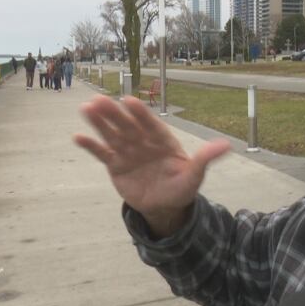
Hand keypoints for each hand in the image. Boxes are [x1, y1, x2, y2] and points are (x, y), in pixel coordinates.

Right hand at [74, 95, 230, 235]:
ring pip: (112, 135)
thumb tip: (227, 145)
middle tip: (99, 99)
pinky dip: (91, 146)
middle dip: (114, 113)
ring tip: (86, 108)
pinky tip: (78, 136)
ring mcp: (128, 152)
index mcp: (162, 140)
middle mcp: (143, 142)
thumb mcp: (194, 175)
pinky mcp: (115, 165)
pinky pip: (102, 154)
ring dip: (99, 122)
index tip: (129, 100)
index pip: (151, 124)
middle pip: (128, 126)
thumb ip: (205, 158)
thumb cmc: (181, 186)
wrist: (165, 205)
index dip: (141, 113)